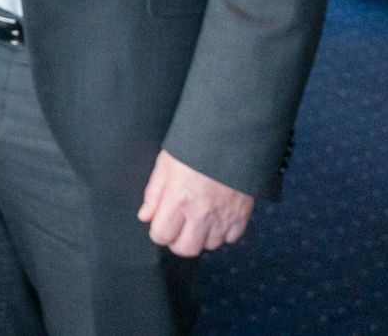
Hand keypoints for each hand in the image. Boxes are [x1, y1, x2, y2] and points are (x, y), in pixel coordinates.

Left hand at [138, 149, 253, 256]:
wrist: (231, 137)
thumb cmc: (195, 146)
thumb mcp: (165, 164)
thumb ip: (153, 193)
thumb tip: (145, 216)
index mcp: (178, 200)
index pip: (162, 236)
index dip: (158, 231)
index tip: (161, 222)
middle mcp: (201, 213)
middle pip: (186, 249)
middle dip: (178, 241)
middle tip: (178, 227)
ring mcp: (224, 217)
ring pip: (210, 246)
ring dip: (202, 236)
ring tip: (199, 218)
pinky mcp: (242, 215)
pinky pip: (231, 238)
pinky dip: (224, 232)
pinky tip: (217, 217)